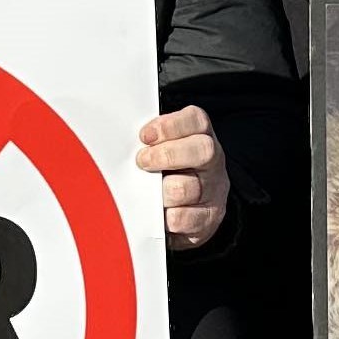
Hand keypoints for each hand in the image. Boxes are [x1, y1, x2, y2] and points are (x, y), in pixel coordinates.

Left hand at [137, 106, 228, 249]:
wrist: (191, 209)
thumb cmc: (169, 171)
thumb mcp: (164, 149)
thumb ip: (151, 142)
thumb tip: (124, 142)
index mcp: (201, 136)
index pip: (195, 120)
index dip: (169, 126)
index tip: (145, 136)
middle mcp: (213, 161)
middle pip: (202, 150)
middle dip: (167, 155)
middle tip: (142, 162)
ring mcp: (214, 189)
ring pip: (188, 188)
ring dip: (162, 191)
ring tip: (148, 192)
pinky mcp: (209, 217)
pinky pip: (183, 217)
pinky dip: (164, 216)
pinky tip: (157, 212)